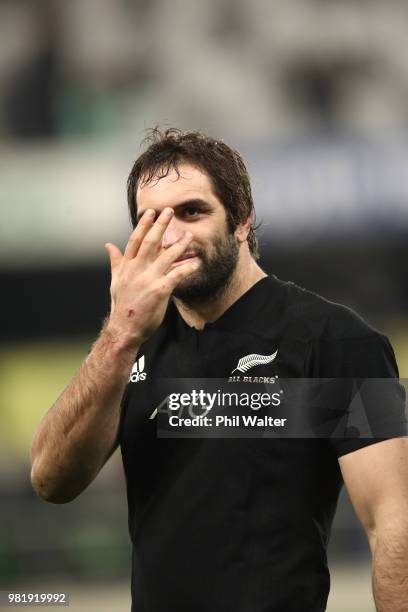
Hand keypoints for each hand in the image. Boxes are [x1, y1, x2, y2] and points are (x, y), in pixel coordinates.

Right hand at [104, 207, 197, 347]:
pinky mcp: (160, 291)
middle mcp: (136, 270)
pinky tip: (196, 262)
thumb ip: (116, 262)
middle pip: (150, 242)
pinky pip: (177, 275)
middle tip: (170, 211)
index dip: (143, 225)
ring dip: (179, 244)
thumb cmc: (122, 306)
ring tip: (188, 235)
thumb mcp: (115, 281)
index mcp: (126, 267)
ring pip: (166, 256)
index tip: (151, 213)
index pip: (135, 240)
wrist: (125, 329)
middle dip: (160, 225)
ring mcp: (148, 280)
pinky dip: (187, 268)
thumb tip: (108, 246)